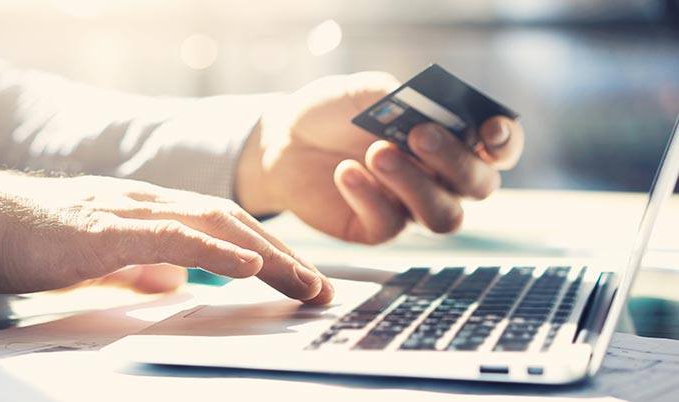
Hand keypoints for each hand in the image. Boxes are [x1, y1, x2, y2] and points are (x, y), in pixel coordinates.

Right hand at [0, 171, 332, 302]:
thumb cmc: (39, 239)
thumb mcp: (106, 259)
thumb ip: (142, 267)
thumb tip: (175, 282)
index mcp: (154, 211)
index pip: (226, 227)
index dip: (269, 251)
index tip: (301, 278)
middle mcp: (151, 204)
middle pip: (233, 223)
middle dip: (283, 255)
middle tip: (320, 287)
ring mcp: (130, 211)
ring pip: (213, 224)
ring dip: (263, 254)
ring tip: (301, 280)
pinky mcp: (104, 229)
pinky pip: (169, 236)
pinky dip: (212, 250)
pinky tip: (244, 265)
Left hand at [236, 72, 523, 242]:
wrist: (284, 141)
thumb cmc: (333, 112)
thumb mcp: (362, 92)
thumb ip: (397, 97)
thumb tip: (425, 107)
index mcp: (451, 138)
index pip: (499, 147)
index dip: (504, 142)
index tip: (489, 129)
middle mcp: (442, 178)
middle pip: (479, 186)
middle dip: (454, 160)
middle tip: (419, 135)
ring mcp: (412, 207)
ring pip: (443, 216)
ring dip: (416, 185)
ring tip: (377, 153)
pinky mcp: (378, 229)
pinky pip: (390, 224)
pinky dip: (369, 196)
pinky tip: (345, 172)